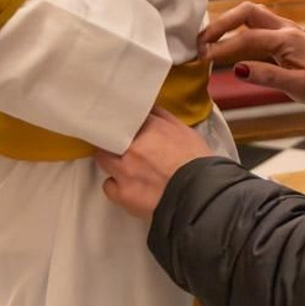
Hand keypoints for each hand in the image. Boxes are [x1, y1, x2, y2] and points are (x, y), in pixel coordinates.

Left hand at [93, 108, 218, 219]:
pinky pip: (108, 186)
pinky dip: (116, 187)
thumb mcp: (185, 132)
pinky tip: (130, 188)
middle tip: (122, 147)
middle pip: (108, 136)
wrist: (201, 196)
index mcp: (150, 127)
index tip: (121, 125)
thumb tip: (149, 110)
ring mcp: (124, 170)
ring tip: (126, 168)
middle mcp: (133, 146)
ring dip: (112, 162)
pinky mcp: (123, 193)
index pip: (125, 116)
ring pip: (103, 158)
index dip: (122, 122)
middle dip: (113, 140)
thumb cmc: (198, 164)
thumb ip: (163, 118)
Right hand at [200, 2, 304, 107]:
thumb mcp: (297, 86)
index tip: (204, 57)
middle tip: (201, 41)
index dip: (223, 47)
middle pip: (246, 11)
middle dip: (221, 23)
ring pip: (249, 13)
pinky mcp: (280, 34)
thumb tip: (237, 70)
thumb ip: (267, 77)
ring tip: (207, 39)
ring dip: (227, 22)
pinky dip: (235, 27)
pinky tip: (223, 39)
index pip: (247, 38)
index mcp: (287, 39)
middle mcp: (284, 28)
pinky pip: (253, 22)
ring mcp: (282, 28)